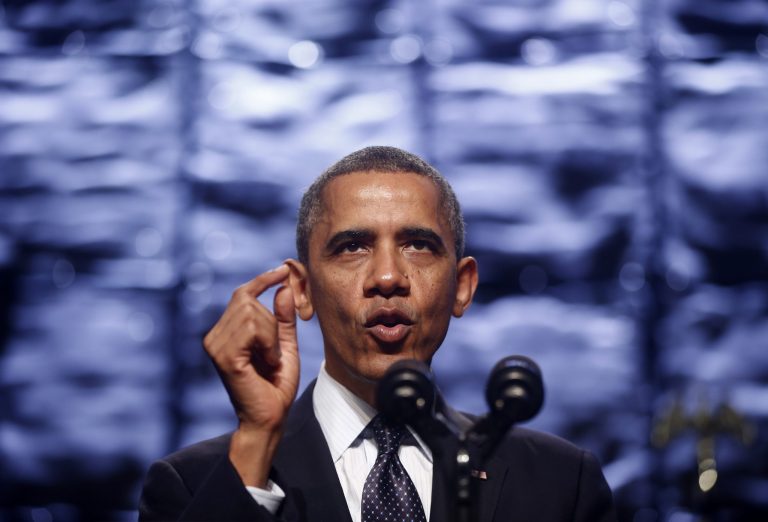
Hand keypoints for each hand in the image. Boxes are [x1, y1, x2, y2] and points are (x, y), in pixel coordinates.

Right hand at [202, 263, 299, 486]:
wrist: (270, 417)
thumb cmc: (276, 386)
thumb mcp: (284, 344)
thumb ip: (282, 317)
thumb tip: (283, 285)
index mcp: (226, 332)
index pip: (241, 294)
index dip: (262, 280)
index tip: (283, 270)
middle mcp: (215, 336)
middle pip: (247, 300)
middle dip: (272, 320)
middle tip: (276, 350)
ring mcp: (215, 345)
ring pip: (250, 312)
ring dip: (271, 334)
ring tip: (271, 358)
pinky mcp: (223, 355)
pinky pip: (252, 329)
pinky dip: (268, 342)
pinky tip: (267, 361)